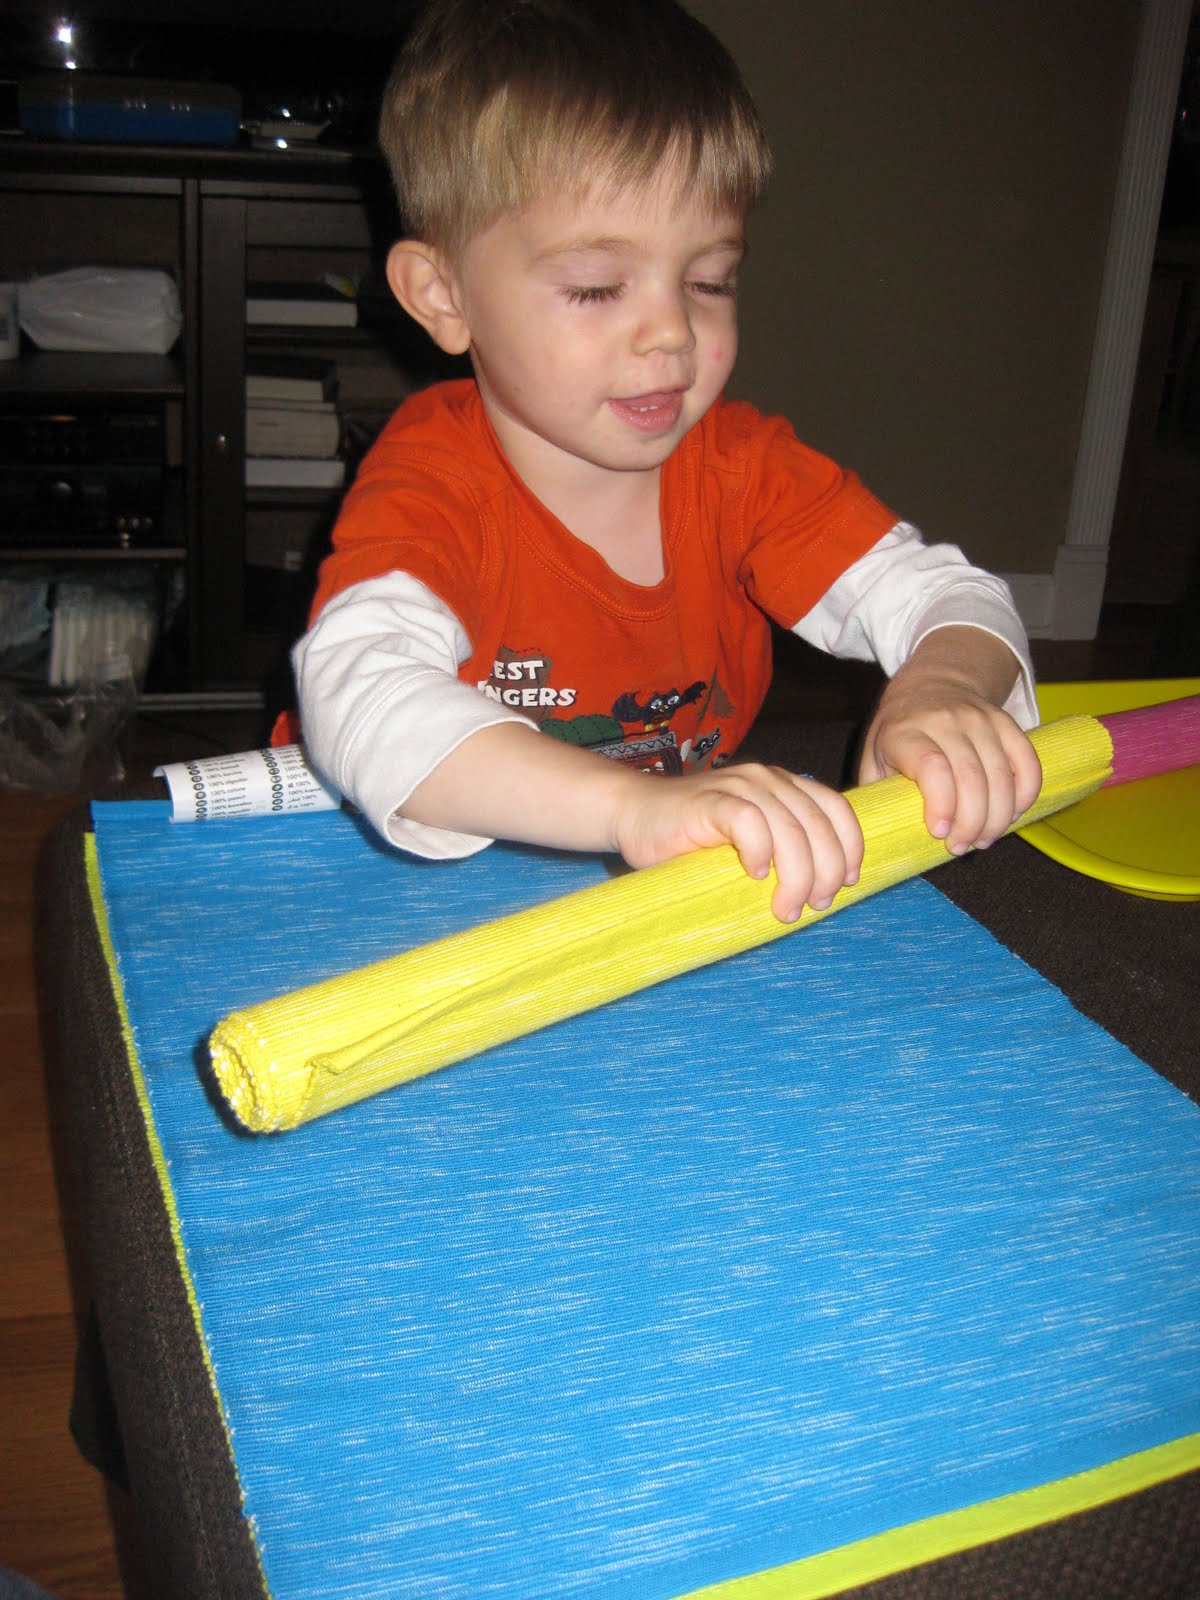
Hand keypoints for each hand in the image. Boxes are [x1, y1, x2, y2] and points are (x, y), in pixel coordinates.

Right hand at [612, 763, 863, 923]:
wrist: (632, 815)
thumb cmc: (690, 840)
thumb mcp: (749, 843)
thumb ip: (782, 851)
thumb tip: (823, 891)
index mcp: (784, 785)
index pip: (836, 809)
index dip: (850, 847)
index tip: (847, 883)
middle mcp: (767, 779)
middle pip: (818, 825)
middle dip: (825, 872)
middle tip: (815, 906)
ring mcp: (738, 785)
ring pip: (790, 830)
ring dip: (796, 876)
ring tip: (786, 908)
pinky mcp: (710, 799)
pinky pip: (749, 822)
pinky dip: (760, 852)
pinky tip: (753, 875)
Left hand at [858, 629, 1041, 853]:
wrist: (930, 686)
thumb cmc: (898, 733)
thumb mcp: (873, 756)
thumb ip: (876, 793)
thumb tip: (876, 836)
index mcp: (906, 731)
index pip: (931, 766)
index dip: (941, 804)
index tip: (939, 832)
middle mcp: (945, 720)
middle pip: (970, 776)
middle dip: (971, 822)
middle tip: (962, 846)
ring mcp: (980, 719)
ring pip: (1001, 774)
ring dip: (998, 816)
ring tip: (985, 838)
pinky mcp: (1007, 722)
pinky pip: (1027, 762)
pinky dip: (1025, 795)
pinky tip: (1011, 815)